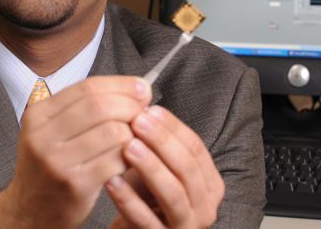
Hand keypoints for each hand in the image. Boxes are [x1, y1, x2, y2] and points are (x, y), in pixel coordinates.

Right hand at [0, 76, 151, 228]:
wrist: (31, 209)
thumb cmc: (50, 166)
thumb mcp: (52, 130)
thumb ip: (84, 108)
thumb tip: (135, 89)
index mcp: (38, 114)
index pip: (87, 88)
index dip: (121, 85)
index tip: (142, 88)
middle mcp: (43, 135)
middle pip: (100, 106)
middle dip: (131, 106)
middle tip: (145, 112)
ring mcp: (57, 161)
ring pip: (112, 132)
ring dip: (133, 133)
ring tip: (137, 138)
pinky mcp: (75, 184)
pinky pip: (115, 160)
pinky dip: (130, 156)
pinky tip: (130, 159)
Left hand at [105, 105, 224, 228]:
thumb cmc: (145, 198)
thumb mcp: (155, 167)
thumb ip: (155, 142)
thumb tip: (141, 104)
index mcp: (208, 184)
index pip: (196, 149)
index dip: (173, 128)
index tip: (150, 109)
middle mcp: (204, 207)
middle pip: (188, 168)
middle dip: (162, 142)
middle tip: (137, 121)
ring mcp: (185, 226)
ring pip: (173, 194)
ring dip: (151, 167)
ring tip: (128, 146)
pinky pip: (146, 220)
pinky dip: (129, 200)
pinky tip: (112, 181)